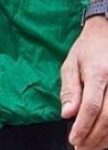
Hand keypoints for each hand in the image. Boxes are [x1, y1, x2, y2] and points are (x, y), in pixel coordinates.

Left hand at [62, 16, 107, 148]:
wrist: (107, 33)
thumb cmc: (87, 49)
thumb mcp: (70, 64)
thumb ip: (70, 90)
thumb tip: (68, 114)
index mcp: (98, 72)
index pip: (92, 106)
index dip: (83, 127)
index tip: (74, 140)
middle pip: (107, 117)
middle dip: (94, 137)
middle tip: (81, 148)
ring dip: (105, 138)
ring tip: (92, 147)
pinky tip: (105, 139)